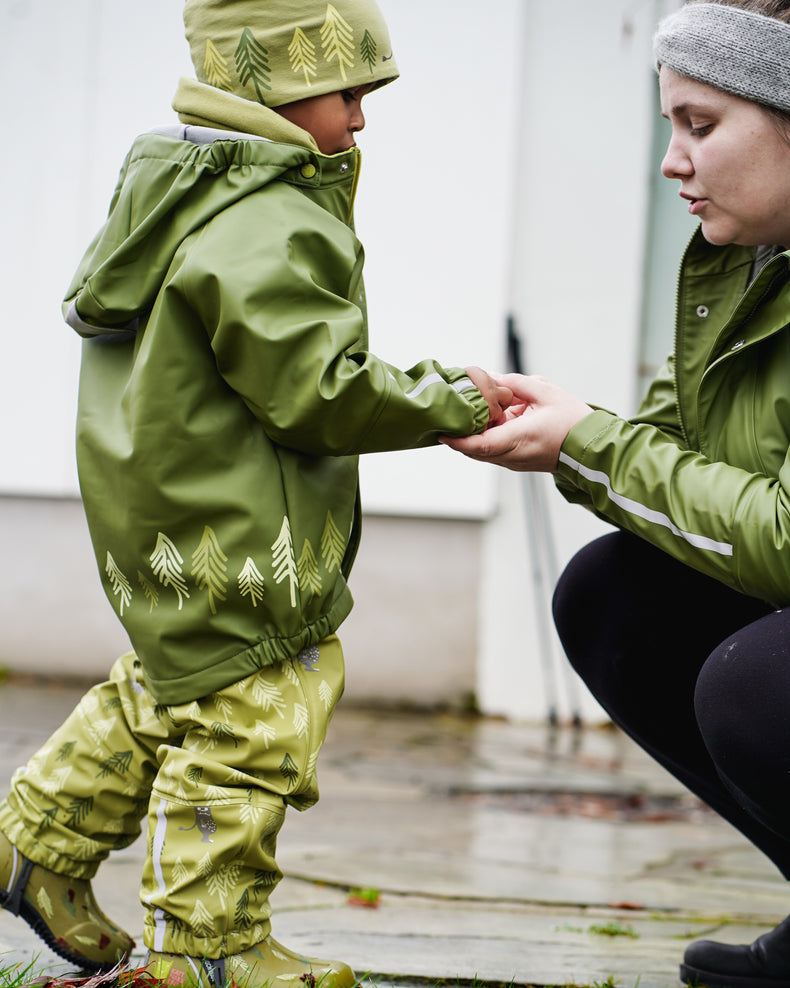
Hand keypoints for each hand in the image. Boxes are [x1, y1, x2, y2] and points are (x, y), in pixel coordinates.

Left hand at [440, 373, 591, 471]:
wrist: (592, 447)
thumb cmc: (573, 421)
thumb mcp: (546, 392)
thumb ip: (516, 383)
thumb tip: (492, 378)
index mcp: (519, 439)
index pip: (479, 445)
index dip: (457, 439)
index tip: (441, 431)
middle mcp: (513, 456)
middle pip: (475, 449)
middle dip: (462, 432)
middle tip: (453, 412)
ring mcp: (515, 462)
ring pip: (484, 451)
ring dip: (477, 433)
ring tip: (474, 411)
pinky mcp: (518, 462)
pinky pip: (495, 451)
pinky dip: (489, 436)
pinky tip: (493, 419)